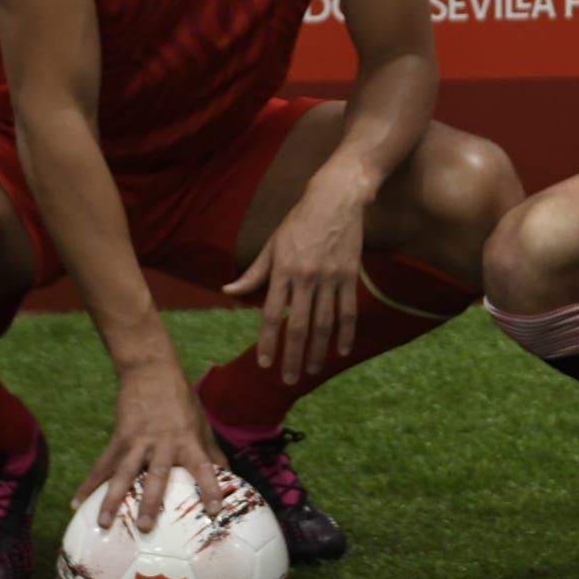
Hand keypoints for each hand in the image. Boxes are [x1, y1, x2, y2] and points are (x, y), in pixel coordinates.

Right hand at [71, 360, 224, 531]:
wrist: (151, 371)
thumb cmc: (182, 402)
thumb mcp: (202, 424)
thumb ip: (213, 453)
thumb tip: (231, 479)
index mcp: (188, 440)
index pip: (204, 467)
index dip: (210, 488)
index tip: (215, 511)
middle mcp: (164, 442)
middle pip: (157, 475)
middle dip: (150, 501)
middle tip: (145, 527)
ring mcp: (139, 440)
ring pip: (123, 472)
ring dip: (113, 499)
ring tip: (104, 523)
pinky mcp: (119, 437)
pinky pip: (102, 464)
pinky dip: (89, 484)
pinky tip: (77, 504)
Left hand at [220, 171, 368, 386]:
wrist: (335, 199)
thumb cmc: (298, 221)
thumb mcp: (271, 244)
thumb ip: (253, 273)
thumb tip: (227, 291)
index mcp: (282, 270)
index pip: (271, 314)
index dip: (267, 342)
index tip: (264, 364)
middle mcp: (306, 277)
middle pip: (298, 325)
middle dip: (293, 356)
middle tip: (290, 380)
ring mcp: (330, 277)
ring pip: (324, 323)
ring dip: (318, 351)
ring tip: (313, 371)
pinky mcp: (350, 275)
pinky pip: (347, 310)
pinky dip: (346, 333)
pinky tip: (342, 351)